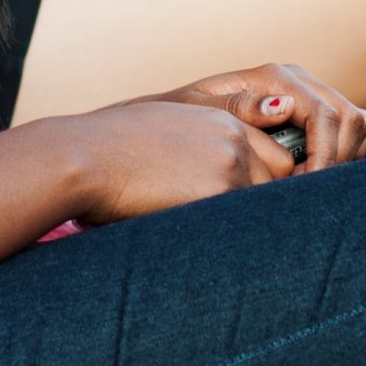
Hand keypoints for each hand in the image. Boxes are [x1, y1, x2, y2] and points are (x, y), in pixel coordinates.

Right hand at [58, 98, 297, 226]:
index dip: (268, 182)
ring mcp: (229, 164)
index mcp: (223, 120)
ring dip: (250, 222)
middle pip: (280, 177)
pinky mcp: (218, 191)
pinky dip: (236, 235)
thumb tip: (226, 179)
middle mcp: (234, 138)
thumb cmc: (113, 148)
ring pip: (264, 202)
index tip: (257, 204)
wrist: (85, 155)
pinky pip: (245, 221)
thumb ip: (207, 145)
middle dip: (267, 202)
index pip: (274, 155)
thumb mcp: (167, 130)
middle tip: (256, 230)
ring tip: (233, 241)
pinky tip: (216, 244)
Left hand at [160, 63, 365, 174]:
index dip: (325, 156)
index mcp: (275, 76)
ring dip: (344, 160)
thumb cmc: (180, 117)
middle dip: (339, 160)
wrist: (171, 117)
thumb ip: (239, 107)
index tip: (305, 189)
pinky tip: (311, 179)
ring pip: (355, 125)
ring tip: (309, 188)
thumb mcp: (199, 111)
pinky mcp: (310, 114)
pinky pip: (346, 134)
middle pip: (350, 118)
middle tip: (309, 194)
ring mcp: (307, 95)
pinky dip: (340, 158)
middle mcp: (297, 80)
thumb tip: (285, 107)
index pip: (324, 115)